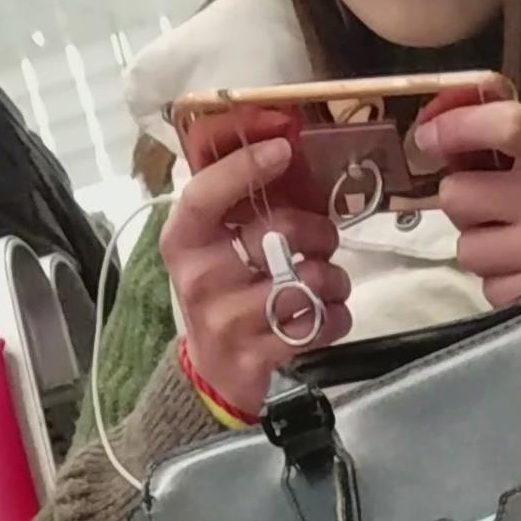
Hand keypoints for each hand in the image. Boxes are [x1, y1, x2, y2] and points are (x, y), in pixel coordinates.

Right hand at [159, 113, 350, 419]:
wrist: (213, 372)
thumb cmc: (221, 293)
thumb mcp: (211, 246)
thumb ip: (235, 206)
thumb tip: (285, 148)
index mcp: (184, 241)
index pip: (206, 195)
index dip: (244, 167)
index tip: (283, 148)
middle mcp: (201, 277)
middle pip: (279, 232)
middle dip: (319, 232)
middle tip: (324, 241)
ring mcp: (228, 319)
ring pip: (309, 280)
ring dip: (335, 279)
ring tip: (328, 283)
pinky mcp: (258, 355)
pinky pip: (321, 323)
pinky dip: (337, 316)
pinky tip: (326, 314)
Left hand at [411, 90, 520, 306]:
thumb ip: (520, 136)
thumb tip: (445, 121)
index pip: (504, 125)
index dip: (455, 127)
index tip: (429, 138)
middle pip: (457, 195)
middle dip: (466, 203)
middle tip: (492, 208)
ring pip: (466, 247)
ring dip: (483, 247)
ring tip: (518, 245)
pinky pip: (487, 287)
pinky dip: (501, 283)